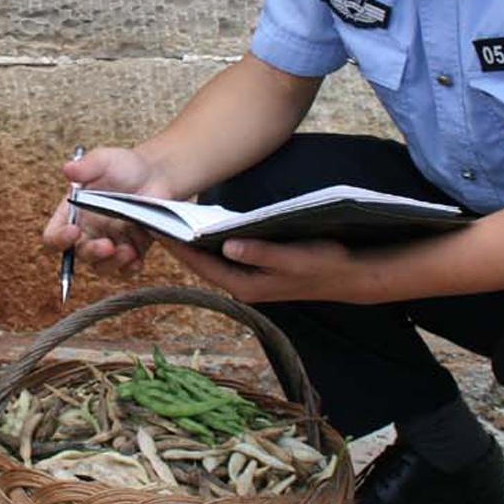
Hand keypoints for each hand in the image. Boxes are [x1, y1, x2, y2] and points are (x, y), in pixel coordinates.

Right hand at [40, 145, 169, 280]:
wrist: (156, 175)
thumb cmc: (125, 167)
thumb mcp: (104, 160)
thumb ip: (87, 166)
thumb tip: (68, 169)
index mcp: (73, 214)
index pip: (54, 236)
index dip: (59, 239)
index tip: (73, 231)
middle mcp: (88, 233)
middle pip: (78, 255)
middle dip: (92, 253)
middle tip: (107, 246)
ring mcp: (109, 245)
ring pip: (101, 267)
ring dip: (112, 263)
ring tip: (128, 251)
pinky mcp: (131, 252)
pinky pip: (126, 270)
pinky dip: (130, 268)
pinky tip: (138, 258)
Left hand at [158, 235, 371, 305]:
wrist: (351, 275)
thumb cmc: (325, 264)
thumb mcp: (295, 257)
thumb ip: (261, 253)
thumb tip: (226, 246)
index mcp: (246, 286)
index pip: (201, 264)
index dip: (177, 245)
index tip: (154, 225)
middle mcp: (242, 286)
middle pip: (201, 262)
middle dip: (178, 242)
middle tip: (152, 217)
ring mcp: (249, 280)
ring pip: (211, 259)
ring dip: (193, 241)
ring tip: (169, 217)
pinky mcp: (256, 271)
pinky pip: (225, 256)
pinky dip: (211, 241)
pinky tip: (202, 224)